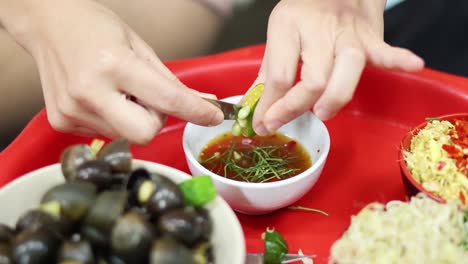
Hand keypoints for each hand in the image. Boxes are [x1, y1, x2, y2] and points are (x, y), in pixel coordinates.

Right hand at [3, 0, 222, 144]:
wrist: (46, 23)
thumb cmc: (95, 27)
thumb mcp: (139, 46)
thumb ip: (170, 81)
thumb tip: (202, 103)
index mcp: (113, 64)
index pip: (167, 100)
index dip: (196, 111)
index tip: (214, 115)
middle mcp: (89, 92)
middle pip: (146, 134)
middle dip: (156, 120)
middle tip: (148, 97)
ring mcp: (72, 111)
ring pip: (127, 135)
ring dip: (134, 118)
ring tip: (119, 90)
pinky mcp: (61, 122)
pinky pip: (107, 133)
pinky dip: (114, 119)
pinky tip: (102, 97)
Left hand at [252, 0, 423, 134]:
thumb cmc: (303, 14)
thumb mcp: (278, 35)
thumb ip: (268, 73)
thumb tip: (255, 109)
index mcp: (288, 25)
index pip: (280, 75)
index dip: (270, 106)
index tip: (263, 124)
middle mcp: (318, 29)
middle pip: (313, 78)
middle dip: (297, 106)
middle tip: (285, 122)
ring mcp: (348, 33)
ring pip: (346, 70)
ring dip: (335, 97)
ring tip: (323, 112)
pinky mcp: (371, 37)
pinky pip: (386, 50)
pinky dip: (399, 60)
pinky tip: (413, 65)